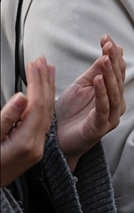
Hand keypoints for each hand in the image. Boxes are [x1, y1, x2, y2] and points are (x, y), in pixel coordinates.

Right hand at [0, 58, 54, 187]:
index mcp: (26, 143)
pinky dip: (43, 105)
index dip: (37, 82)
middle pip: (46, 107)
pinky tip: (41, 95)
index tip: (34, 64)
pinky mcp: (31, 150)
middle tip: (42, 62)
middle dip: (45, 82)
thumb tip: (23, 97)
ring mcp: (35, 150)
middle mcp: (36, 147)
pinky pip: (42, 122)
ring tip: (46, 71)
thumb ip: (6, 118)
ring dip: (46, 91)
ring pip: (46, 114)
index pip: (37, 105)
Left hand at [55, 36, 126, 173]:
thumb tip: (109, 50)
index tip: (106, 38)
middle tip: (108, 45)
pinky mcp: (101, 126)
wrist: (59, 138)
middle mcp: (116, 103)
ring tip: (105, 59)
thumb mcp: (82, 85)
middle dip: (113, 61)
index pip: (117, 70)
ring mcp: (111, 116)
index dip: (113, 54)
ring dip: (110, 74)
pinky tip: (98, 80)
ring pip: (114, 92)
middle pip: (118, 79)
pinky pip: (104, 108)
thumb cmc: (71, 112)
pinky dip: (102, 93)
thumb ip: (96, 70)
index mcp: (113, 93)